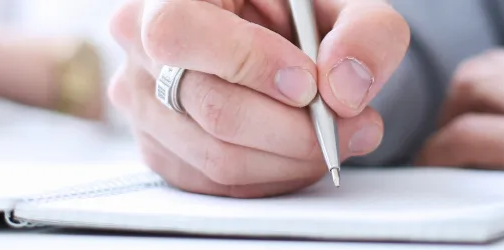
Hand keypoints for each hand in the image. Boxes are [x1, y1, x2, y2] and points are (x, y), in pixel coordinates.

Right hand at [107, 0, 408, 196]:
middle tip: (354, 122)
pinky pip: (217, 185)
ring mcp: (142, 102)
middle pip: (212, 109)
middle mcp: (139, 43)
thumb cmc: (300, 13)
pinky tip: (302, 151)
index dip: (249, 64)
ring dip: (293, 159)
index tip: (308, 83)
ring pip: (218, 158)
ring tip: (340, 137)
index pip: (179, 32)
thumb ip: (364, 31)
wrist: (279, 37)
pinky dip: (274, 176)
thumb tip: (345, 89)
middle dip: (297, 128)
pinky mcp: (159, 149)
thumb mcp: (345, 4)